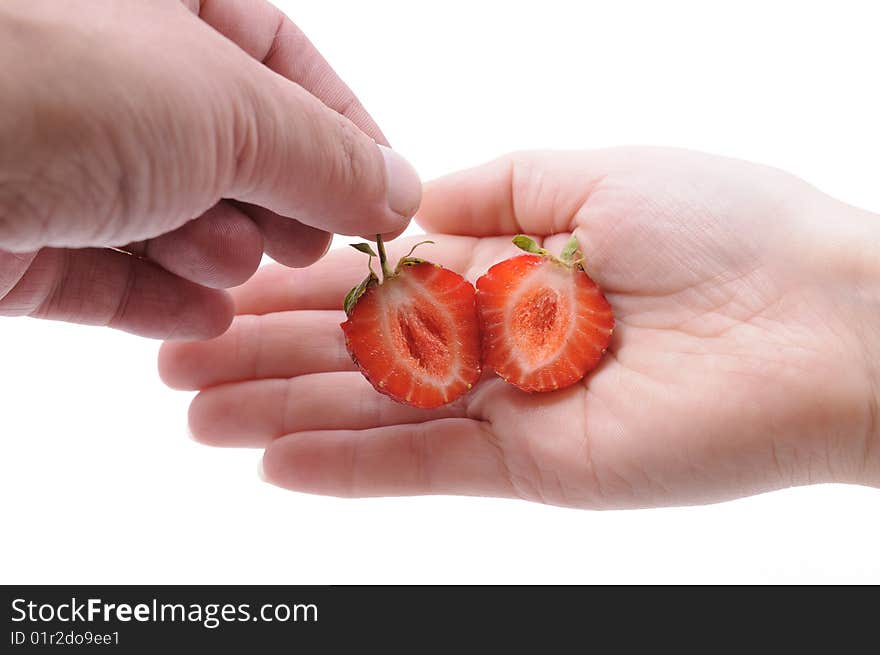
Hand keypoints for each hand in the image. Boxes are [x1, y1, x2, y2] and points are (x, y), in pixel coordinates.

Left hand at [0, 0, 419, 338]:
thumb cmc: (45, 82)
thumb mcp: (228, 107)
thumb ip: (328, 155)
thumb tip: (400, 192)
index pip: (281, 58)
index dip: (344, 129)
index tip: (386, 196)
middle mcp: (101, 64)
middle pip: (227, 143)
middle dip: (277, 201)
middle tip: (312, 247)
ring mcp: (53, 150)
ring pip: (170, 212)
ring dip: (215, 250)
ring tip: (231, 267)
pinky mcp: (15, 231)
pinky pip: (106, 269)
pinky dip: (156, 296)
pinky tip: (195, 319)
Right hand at [158, 148, 879, 507]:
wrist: (817, 325)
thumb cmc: (720, 224)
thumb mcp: (591, 171)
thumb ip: (494, 188)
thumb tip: (415, 202)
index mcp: (508, 264)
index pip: (383, 280)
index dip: (303, 284)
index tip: (229, 286)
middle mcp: (497, 339)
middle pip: (361, 355)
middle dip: (267, 357)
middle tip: (179, 363)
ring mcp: (508, 408)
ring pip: (374, 416)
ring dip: (282, 416)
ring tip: (197, 418)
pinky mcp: (531, 468)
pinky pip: (423, 468)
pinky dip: (348, 470)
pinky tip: (274, 465)